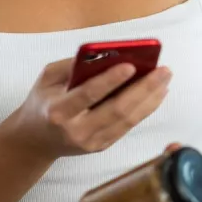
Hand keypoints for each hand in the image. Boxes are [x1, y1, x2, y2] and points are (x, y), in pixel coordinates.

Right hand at [7, 57, 171, 160]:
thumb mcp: (47, 78)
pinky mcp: (102, 146)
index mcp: (58, 111)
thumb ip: (72, 66)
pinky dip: (146, 109)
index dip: (110, 80)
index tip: (130, 65)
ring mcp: (92, 142)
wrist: (36, 140)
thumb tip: (107, 55)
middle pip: (116, 110)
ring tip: (165, 79)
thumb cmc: (42, 101)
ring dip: (150, 99)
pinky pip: (129, 126)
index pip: (88, 95)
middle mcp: (76, 130)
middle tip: (163, 70)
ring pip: (128, 120)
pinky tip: (157, 94)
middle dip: (143, 89)